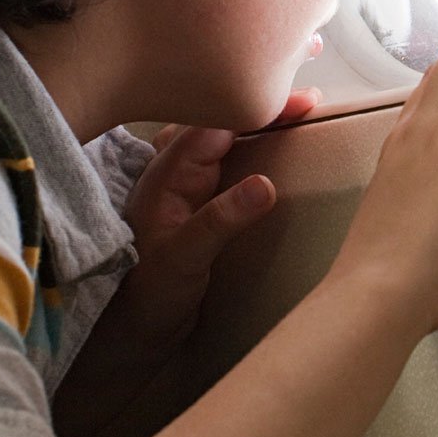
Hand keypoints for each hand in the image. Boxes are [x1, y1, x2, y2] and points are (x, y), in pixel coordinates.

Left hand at [106, 94, 317, 360]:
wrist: (127, 335)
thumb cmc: (147, 298)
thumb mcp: (185, 261)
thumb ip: (220, 220)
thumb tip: (264, 185)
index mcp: (167, 175)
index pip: (217, 123)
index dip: (260, 108)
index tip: (304, 102)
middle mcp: (172, 171)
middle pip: (219, 121)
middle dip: (261, 106)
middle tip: (309, 102)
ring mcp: (182, 186)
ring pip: (218, 138)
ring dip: (252, 123)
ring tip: (291, 115)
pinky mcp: (192, 203)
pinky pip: (220, 160)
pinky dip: (245, 146)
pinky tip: (264, 147)